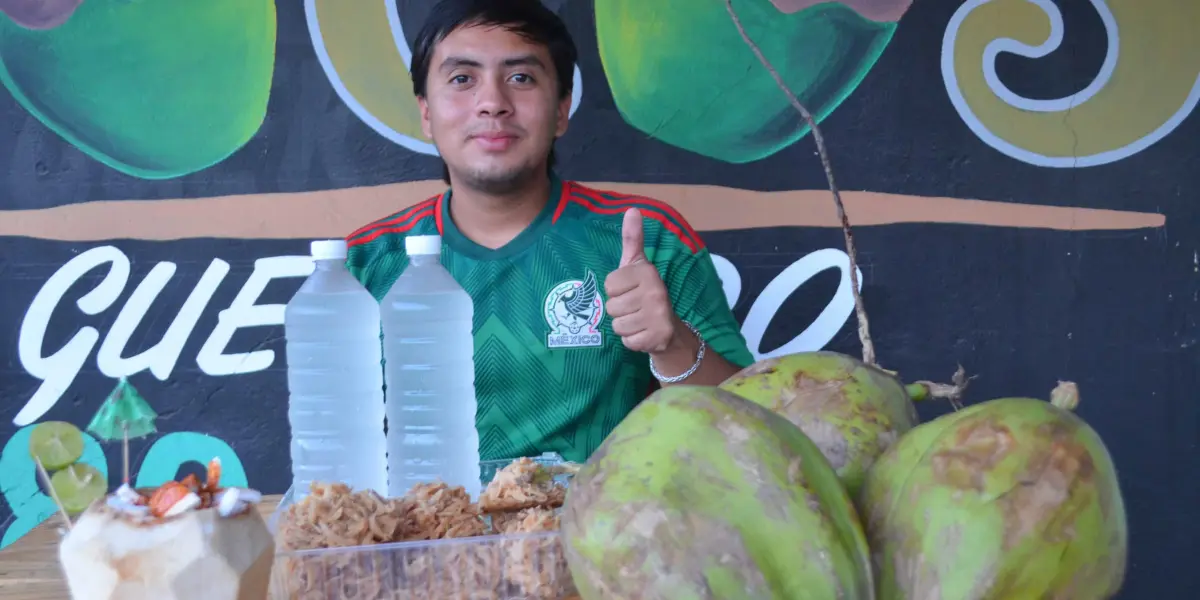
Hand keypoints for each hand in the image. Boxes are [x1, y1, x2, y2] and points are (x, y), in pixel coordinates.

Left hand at [605, 208, 684, 353]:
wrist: (669, 329)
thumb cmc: (646, 292)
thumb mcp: (637, 265)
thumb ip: (632, 239)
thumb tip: (632, 209)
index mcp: (647, 272)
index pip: (609, 284)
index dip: (616, 290)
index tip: (631, 290)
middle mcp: (655, 292)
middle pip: (611, 306)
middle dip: (620, 310)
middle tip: (635, 308)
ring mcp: (657, 316)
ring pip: (617, 325)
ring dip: (625, 326)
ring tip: (639, 320)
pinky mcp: (657, 337)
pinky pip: (626, 341)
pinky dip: (632, 341)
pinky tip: (643, 333)